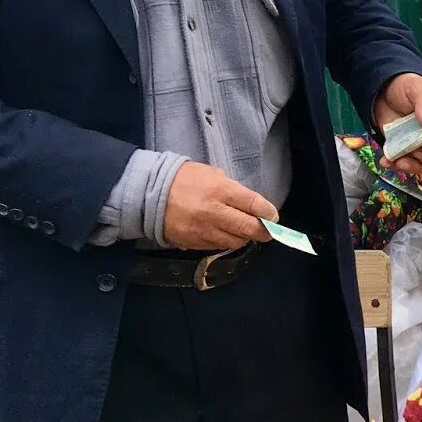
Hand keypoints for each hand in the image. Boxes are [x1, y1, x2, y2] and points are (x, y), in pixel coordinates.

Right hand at [162, 162, 276, 250]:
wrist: (149, 194)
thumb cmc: (185, 180)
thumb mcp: (212, 174)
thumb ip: (234, 189)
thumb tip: (253, 205)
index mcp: (220, 190)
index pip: (254, 205)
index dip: (268, 212)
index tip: (273, 216)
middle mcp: (213, 213)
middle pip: (248, 228)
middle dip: (263, 231)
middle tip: (268, 230)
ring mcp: (202, 230)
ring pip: (235, 241)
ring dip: (244, 238)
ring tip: (245, 231)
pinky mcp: (193, 243)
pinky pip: (217, 246)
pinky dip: (226, 241)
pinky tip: (225, 234)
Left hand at [373, 73, 421, 176]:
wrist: (385, 91)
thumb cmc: (406, 87)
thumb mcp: (416, 87)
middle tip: (412, 152)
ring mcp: (419, 144)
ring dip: (409, 166)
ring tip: (395, 159)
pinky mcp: (404, 149)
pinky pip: (404, 164)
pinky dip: (394, 165)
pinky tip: (386, 160)